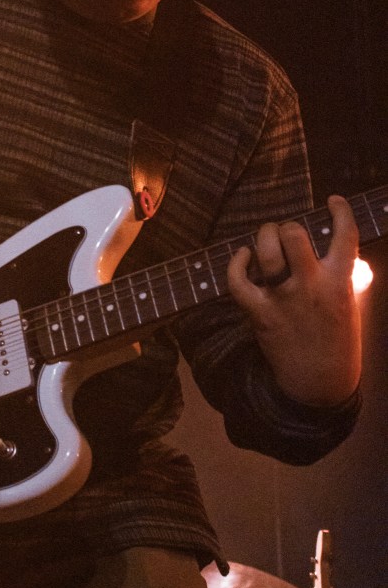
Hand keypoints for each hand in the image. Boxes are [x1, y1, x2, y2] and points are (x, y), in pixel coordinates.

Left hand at [227, 196, 361, 405]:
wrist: (320, 386)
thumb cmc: (338, 344)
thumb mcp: (351, 306)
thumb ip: (346, 277)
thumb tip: (342, 253)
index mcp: (340, 282)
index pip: (345, 234)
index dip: (340, 211)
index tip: (333, 202)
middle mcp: (311, 285)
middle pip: (293, 234)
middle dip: (287, 226)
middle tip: (287, 234)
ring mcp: (283, 299)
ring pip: (266, 250)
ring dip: (263, 237)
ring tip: (265, 240)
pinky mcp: (260, 313)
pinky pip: (238, 281)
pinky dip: (236, 263)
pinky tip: (242, 256)